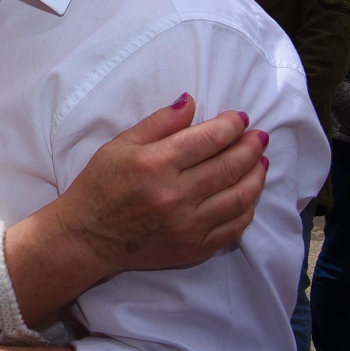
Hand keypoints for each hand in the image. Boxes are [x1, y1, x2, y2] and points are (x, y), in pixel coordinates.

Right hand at [45, 93, 268, 277]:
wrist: (88, 236)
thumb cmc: (100, 185)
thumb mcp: (120, 145)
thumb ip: (159, 123)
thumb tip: (190, 101)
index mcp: (155, 164)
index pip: (208, 139)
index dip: (230, 126)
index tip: (240, 118)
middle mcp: (175, 195)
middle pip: (229, 166)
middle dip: (250, 147)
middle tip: (259, 137)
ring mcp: (188, 225)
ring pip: (239, 197)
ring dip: (256, 176)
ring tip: (261, 162)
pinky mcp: (194, 248)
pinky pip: (234, 228)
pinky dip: (247, 209)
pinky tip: (248, 195)